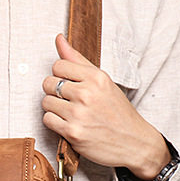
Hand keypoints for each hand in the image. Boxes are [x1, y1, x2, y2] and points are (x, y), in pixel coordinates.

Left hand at [41, 34, 169, 179]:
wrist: (134, 142)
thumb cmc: (118, 112)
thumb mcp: (103, 81)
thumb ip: (78, 60)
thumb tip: (59, 38)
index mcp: (96, 77)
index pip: (58, 65)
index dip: (61, 75)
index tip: (70, 84)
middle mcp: (87, 94)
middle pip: (48, 83)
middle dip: (55, 91)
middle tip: (70, 100)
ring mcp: (79, 114)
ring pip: (45, 102)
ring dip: (54, 108)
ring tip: (70, 112)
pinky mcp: (73, 133)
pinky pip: (47, 120)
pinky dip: (55, 123)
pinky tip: (68, 123)